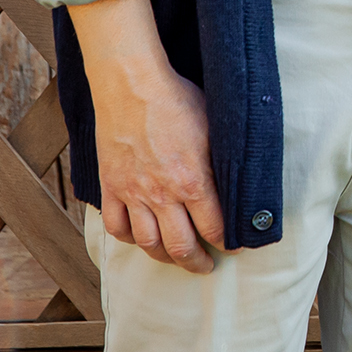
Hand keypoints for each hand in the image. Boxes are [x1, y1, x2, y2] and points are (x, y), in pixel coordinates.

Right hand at [71, 0, 226, 272]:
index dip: (227, 242)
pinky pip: (116, 225)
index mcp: (193, 181)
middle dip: (197, 262)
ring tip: (175, 257)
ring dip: (164, 256)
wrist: (132, 84)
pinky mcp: (111, 186)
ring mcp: (133, 193)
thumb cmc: (178, 99)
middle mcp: (162, 194)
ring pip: (148, 243)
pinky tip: (139, 237)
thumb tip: (240, 181)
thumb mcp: (215, 127)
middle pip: (180, 246)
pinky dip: (128, 237)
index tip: (233, 246)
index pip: (215, 227)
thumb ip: (223, 161)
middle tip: (206, 266)